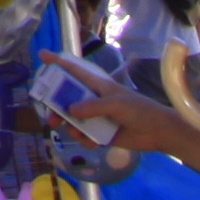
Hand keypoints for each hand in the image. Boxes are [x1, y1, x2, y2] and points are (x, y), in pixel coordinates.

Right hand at [32, 56, 196, 171]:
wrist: (158, 132)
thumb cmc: (139, 109)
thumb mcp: (115, 103)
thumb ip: (92, 106)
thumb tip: (70, 110)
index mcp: (96, 86)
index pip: (74, 71)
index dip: (57, 62)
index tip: (41, 55)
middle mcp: (92, 100)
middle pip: (66, 99)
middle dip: (56, 108)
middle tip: (50, 118)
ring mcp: (96, 117)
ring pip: (72, 120)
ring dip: (70, 127)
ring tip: (75, 134)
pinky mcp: (100, 134)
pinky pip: (84, 137)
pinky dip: (84, 140)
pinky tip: (91, 143)